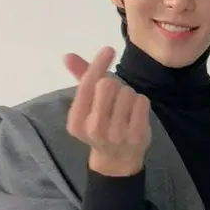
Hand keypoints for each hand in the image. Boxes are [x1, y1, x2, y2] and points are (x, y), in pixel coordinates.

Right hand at [64, 46, 151, 175]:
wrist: (117, 160)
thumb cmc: (102, 125)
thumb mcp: (87, 106)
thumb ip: (80, 79)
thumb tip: (68, 56)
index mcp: (76, 121)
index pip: (87, 85)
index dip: (98, 64)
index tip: (108, 50)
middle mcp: (94, 129)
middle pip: (108, 85)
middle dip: (114, 85)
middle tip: (115, 98)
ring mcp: (116, 134)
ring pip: (127, 92)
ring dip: (128, 95)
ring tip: (125, 109)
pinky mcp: (136, 135)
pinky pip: (142, 101)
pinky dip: (141, 102)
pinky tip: (135, 114)